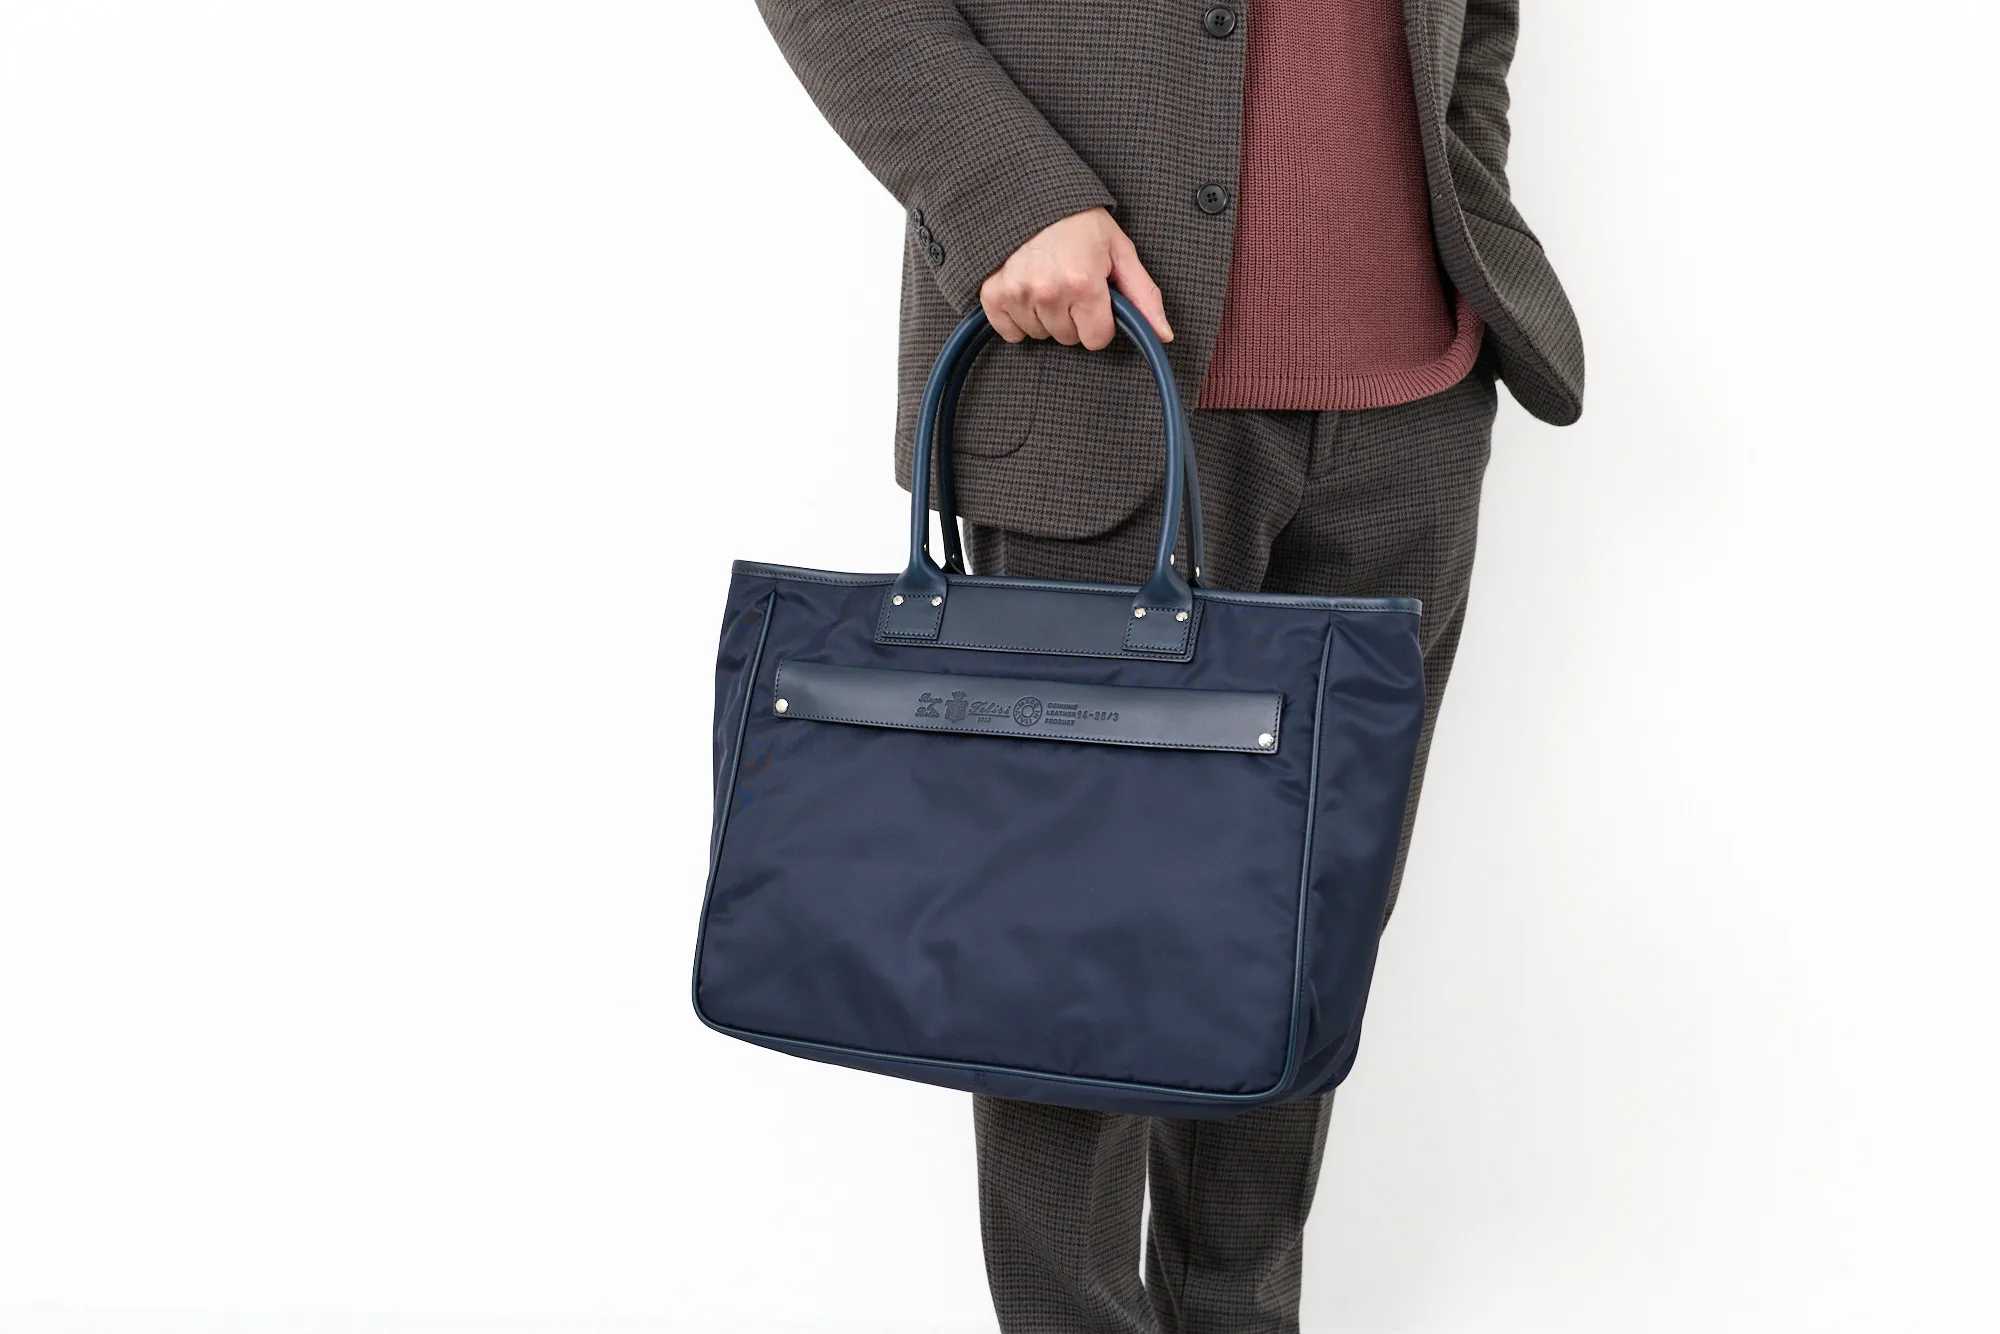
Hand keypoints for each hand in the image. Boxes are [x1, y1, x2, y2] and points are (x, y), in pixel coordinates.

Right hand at [978, 207, 1173, 349]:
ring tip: (1047, 281)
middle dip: (1073, 317)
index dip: (1100, 321)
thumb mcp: (1119, 251)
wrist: (1032, 194)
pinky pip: (1010, 332)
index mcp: (1084, 282)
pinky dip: (1018, 318)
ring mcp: (1017, 293)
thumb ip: (1143, 295)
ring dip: (1046, 316)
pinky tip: (1026, 291)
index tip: (1095, 297)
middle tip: (1069, 282)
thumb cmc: (1079, 222)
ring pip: (1040, 335)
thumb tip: (1163, 334)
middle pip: (1068, 338)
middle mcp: (1048, 291)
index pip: (1096, 339)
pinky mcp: (992, 294)